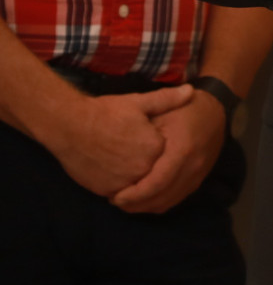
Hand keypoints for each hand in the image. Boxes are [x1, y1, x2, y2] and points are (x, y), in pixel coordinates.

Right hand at [38, 84, 193, 198]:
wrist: (69, 126)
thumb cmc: (105, 112)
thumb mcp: (139, 102)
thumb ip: (167, 100)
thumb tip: (192, 91)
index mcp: (155, 148)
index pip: (170, 154)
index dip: (162, 147)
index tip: (152, 139)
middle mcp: (142, 169)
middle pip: (156, 172)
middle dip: (152, 165)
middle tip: (138, 152)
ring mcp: (124, 182)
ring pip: (140, 186)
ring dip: (139, 180)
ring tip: (128, 164)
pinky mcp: (107, 191)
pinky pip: (123, 194)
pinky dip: (124, 188)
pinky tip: (119, 174)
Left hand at [110, 92, 227, 213]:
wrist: (214, 111)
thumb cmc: (183, 109)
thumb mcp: (162, 112)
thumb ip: (143, 133)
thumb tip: (120, 154)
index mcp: (183, 149)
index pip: (157, 182)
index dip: (135, 195)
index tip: (115, 196)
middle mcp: (193, 167)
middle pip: (162, 197)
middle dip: (136, 204)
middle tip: (114, 200)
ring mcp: (198, 175)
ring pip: (168, 202)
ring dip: (145, 206)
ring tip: (125, 201)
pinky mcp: (198, 180)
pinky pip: (175, 199)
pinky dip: (157, 203)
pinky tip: (143, 198)